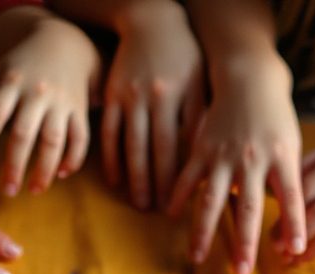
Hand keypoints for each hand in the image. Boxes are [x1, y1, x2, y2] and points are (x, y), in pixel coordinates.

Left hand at [0, 18, 100, 195]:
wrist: (63, 45)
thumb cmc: (23, 66)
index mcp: (12, 82)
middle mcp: (38, 92)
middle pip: (25, 133)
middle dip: (15, 164)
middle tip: (8, 190)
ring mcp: (61, 102)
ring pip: (54, 140)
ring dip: (45, 169)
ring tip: (35, 190)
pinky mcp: (80, 109)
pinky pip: (80, 139)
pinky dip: (73, 159)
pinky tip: (61, 175)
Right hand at [102, 2, 203, 209]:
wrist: (152, 20)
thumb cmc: (185, 57)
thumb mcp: (200, 84)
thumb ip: (201, 120)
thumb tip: (206, 161)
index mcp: (178, 96)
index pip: (178, 146)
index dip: (178, 178)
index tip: (182, 203)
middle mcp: (152, 97)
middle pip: (152, 151)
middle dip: (154, 184)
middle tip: (156, 212)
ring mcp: (129, 97)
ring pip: (129, 145)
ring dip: (133, 178)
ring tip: (139, 204)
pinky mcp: (112, 95)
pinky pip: (108, 133)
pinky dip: (110, 159)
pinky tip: (115, 181)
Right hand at [168, 54, 304, 273]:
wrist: (249, 77)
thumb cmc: (275, 119)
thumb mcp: (290, 147)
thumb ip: (287, 184)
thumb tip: (289, 228)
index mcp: (282, 158)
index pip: (291, 197)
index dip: (294, 224)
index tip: (296, 250)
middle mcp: (253, 159)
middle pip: (249, 208)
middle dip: (246, 243)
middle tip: (242, 272)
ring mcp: (224, 155)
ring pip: (212, 200)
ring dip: (204, 232)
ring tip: (197, 258)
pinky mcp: (202, 148)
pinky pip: (187, 177)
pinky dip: (177, 197)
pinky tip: (170, 216)